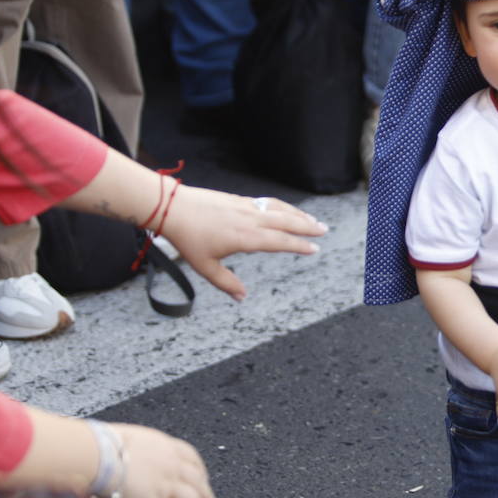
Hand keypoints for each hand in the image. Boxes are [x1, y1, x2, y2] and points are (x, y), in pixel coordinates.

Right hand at [109, 424, 218, 497]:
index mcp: (166, 446)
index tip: (205, 481)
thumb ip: (135, 453)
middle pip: (197, 482)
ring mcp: (165, 485)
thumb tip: (123, 461)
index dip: (201, 472)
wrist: (96, 455)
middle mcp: (171, 465)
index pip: (192, 458)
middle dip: (207, 496)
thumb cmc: (101, 446)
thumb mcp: (128, 441)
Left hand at [158, 188, 327, 300]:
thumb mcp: (205, 266)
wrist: (173, 208)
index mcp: (246, 238)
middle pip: (286, 222)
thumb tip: (242, 297)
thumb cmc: (188, 238)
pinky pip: (268, 202)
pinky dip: (282, 206)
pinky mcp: (239, 200)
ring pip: (279, 209)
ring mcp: (246, 207)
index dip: (299, 245)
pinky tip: (286, 210)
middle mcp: (251, 220)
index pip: (280, 242)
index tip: (314, 248)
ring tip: (311, 219)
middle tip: (324, 230)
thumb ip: (226, 282)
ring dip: (298, 214)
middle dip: (307, 226)